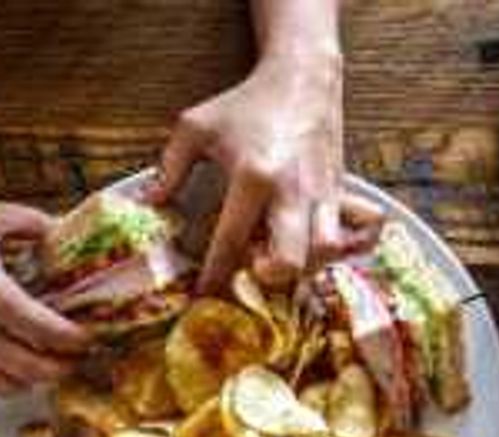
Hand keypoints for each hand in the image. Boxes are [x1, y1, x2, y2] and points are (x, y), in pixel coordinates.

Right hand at [0, 187, 90, 393]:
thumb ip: (32, 223)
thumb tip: (62, 230)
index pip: (50, 335)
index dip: (78, 339)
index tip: (91, 333)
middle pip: (36, 371)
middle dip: (64, 366)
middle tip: (79, 352)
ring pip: (10, 386)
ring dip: (36, 378)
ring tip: (50, 359)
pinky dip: (7, 378)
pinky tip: (15, 358)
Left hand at [152, 50, 378, 290]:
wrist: (302, 78)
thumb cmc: (246, 105)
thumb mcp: (196, 127)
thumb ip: (170, 167)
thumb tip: (150, 203)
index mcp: (252, 177)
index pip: (231, 242)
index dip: (214, 276)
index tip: (200, 296)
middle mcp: (291, 191)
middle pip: (290, 260)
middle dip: (268, 279)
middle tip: (250, 271)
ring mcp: (322, 195)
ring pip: (323, 254)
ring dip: (301, 267)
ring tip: (278, 258)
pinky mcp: (340, 194)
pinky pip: (347, 236)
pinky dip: (330, 251)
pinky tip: (311, 249)